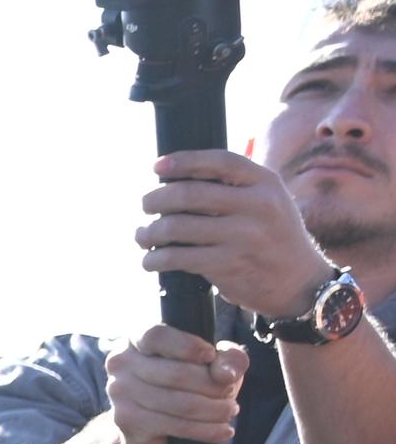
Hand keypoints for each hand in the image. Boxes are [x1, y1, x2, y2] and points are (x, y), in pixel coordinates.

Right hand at [103, 320, 247, 443]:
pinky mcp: (128, 424)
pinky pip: (178, 426)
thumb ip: (227, 358)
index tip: (211, 355)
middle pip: (177, 374)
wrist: (149, 426)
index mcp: (136, 340)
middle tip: (229, 393)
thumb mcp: (210, 363)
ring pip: (181, 404)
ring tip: (230, 411)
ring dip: (216, 411)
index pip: (157, 336)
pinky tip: (223, 431)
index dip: (187, 346)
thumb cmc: (183, 385)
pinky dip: (208, 431)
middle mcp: (121, 366)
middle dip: (214, 386)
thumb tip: (226, 374)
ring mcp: (120, 396)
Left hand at [141, 147, 344, 318]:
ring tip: (143, 236)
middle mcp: (257, 205)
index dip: (183, 160)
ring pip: (176, 227)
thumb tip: (175, 177)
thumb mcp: (268, 202)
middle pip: (188, 193)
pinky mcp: (228, 265)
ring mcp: (243, 235)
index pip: (219, 161)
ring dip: (149, 232)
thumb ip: (235, 187)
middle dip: (155, 199)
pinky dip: (155, 259)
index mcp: (266, 183)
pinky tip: (151, 260)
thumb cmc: (273, 238)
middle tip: (145, 205)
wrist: (300, 283)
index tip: (157, 166)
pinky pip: (177, 258)